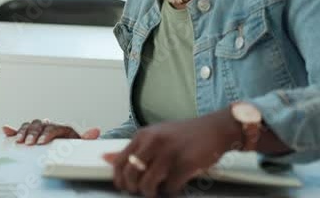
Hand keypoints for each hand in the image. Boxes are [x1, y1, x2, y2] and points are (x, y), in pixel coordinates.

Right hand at [2, 119, 99, 145]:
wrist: (67, 148)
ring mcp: (39, 130)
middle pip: (39, 125)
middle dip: (33, 134)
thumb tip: (95, 131)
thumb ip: (86, 138)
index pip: (53, 127)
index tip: (42, 142)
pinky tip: (7, 130)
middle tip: (31, 143)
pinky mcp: (30, 135)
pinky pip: (20, 130)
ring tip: (20, 141)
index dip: (47, 134)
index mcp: (61, 128)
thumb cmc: (72, 146)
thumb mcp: (81, 143)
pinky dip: (13, 130)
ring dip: (23, 133)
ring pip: (29, 126)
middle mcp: (49, 126)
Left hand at [100, 111, 242, 196]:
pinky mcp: (185, 164)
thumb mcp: (154, 136)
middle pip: (131, 174)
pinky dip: (171, 190)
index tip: (123, 186)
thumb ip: (132, 149)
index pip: (120, 161)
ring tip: (158, 190)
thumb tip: (105, 158)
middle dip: (134, 188)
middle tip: (142, 190)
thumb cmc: (183, 135)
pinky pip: (170, 186)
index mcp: (143, 135)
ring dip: (151, 192)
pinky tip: (175, 184)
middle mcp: (153, 142)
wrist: (214, 129)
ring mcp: (169, 153)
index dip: (119, 178)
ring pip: (148, 183)